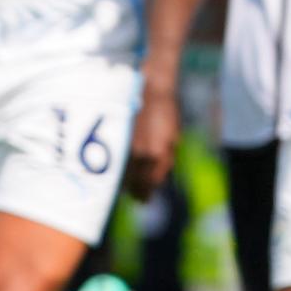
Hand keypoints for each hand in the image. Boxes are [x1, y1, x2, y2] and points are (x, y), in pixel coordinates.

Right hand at [126, 82, 179, 198]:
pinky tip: (119, 172)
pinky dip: (119, 169)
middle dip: (137, 192)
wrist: (150, 89)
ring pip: (123, 172)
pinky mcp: (118, 137)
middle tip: (136, 200)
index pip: (150, 183)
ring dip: (126, 183)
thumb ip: (166, 161)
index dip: (147, 194)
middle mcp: (141, 153)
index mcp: (157, 155)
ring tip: (127, 190)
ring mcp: (127, 145)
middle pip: (135, 182)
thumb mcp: (173, 139)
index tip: (144, 201)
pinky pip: (117, 160)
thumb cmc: (165, 113)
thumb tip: (158, 179)